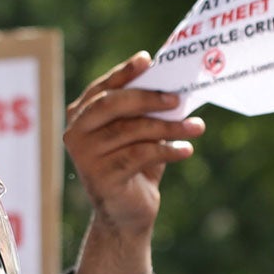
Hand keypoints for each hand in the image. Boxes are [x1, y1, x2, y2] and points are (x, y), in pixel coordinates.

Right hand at [64, 53, 205, 236]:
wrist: (127, 214)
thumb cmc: (135, 165)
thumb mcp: (139, 133)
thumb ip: (145, 110)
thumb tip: (174, 83)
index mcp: (81, 115)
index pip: (103, 87)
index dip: (124, 72)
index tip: (147, 59)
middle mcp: (76, 132)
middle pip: (112, 104)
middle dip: (148, 98)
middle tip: (178, 99)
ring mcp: (85, 156)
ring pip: (131, 130)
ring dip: (169, 127)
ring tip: (197, 127)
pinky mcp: (101, 177)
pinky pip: (140, 154)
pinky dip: (168, 150)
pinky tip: (187, 149)